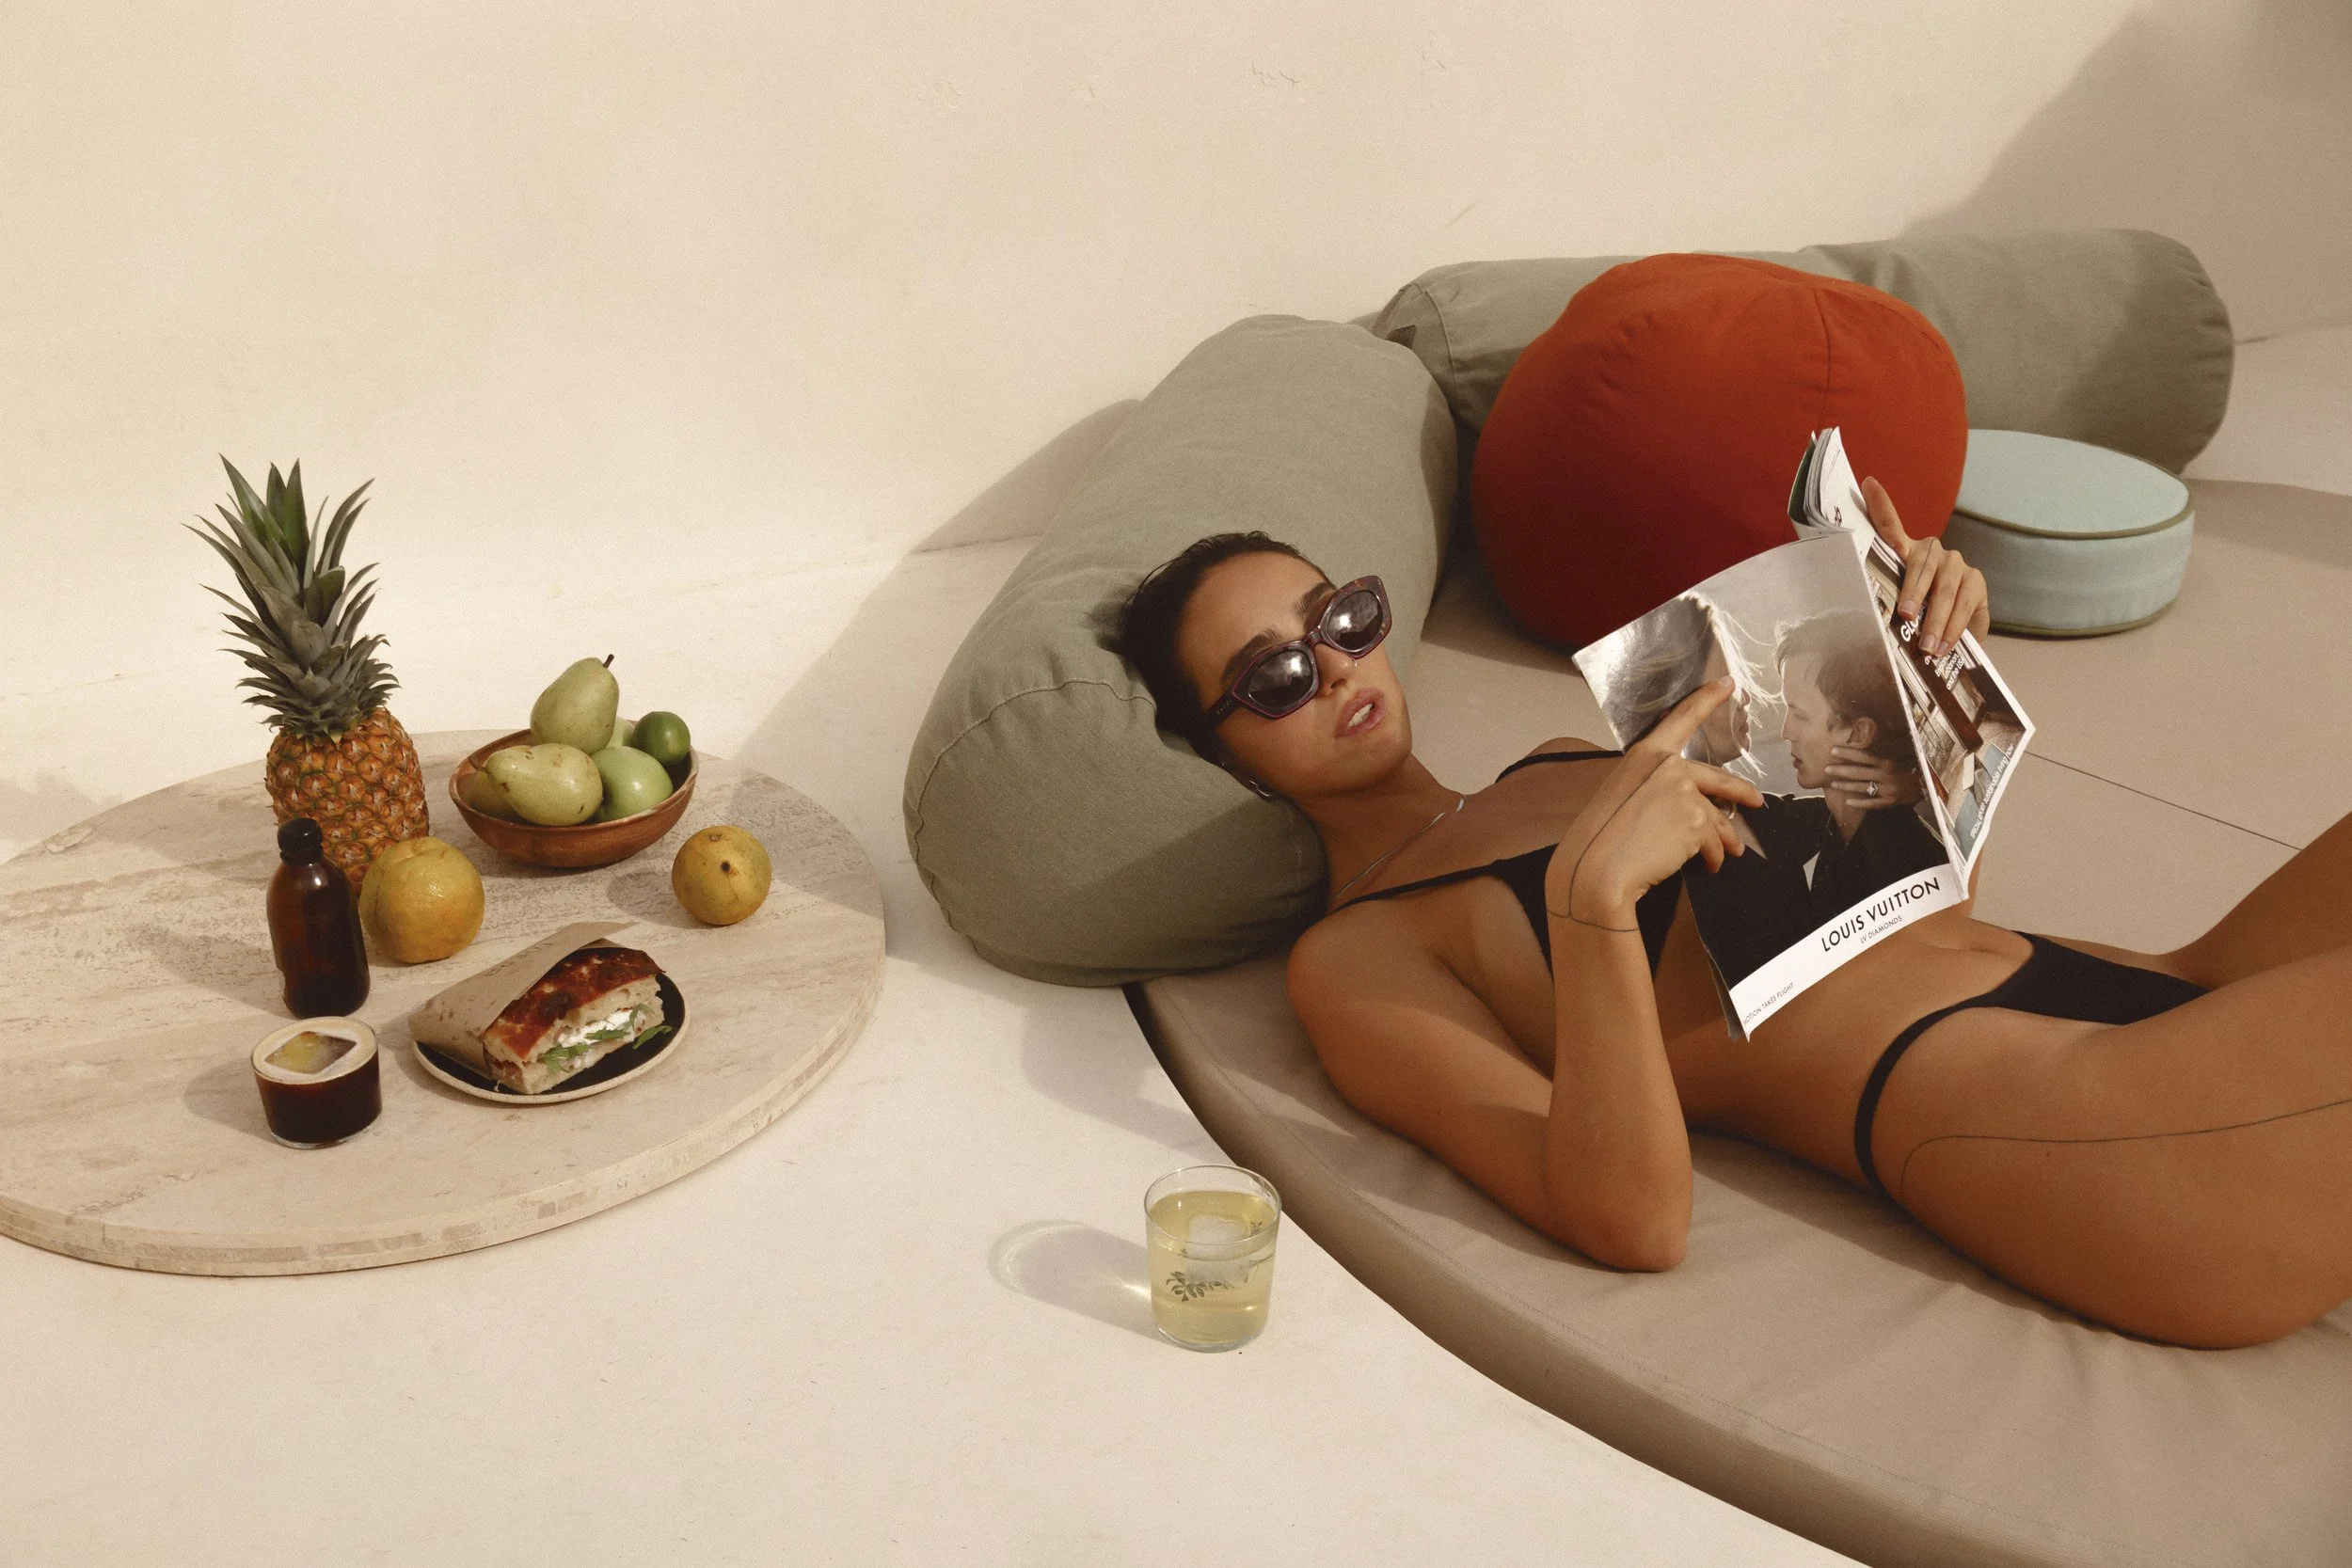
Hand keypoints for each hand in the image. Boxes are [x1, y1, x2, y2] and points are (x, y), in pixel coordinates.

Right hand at [1545, 680, 1765, 926]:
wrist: (1596, 870)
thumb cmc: (1598, 839)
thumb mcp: (1620, 795)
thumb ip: (1651, 786)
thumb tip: (1684, 802)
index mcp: (1645, 754)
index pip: (1682, 718)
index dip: (1707, 699)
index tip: (1726, 684)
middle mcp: (1668, 766)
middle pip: (1717, 778)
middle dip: (1741, 793)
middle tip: (1756, 801)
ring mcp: (1684, 792)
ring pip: (1716, 818)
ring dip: (1725, 839)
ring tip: (1729, 856)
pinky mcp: (1696, 821)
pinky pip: (1714, 841)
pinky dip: (1714, 857)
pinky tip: (1710, 867)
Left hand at [1823, 745, 1923, 812]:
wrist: (1928, 785)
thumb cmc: (1912, 768)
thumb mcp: (1900, 757)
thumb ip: (1883, 753)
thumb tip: (1865, 742)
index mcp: (1888, 763)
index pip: (1864, 756)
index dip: (1848, 753)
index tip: (1833, 750)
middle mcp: (1886, 776)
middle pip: (1859, 773)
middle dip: (1841, 770)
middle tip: (1826, 768)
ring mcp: (1888, 790)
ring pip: (1862, 788)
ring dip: (1846, 786)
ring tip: (1832, 784)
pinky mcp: (1890, 802)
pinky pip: (1872, 803)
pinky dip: (1860, 803)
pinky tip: (1848, 801)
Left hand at [1862, 475, 1989, 656]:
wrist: (1947, 632)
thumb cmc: (1913, 616)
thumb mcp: (1894, 606)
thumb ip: (1884, 598)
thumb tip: (1861, 615)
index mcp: (1905, 552)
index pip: (1890, 527)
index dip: (1881, 505)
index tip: (1869, 482)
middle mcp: (1931, 551)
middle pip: (1922, 566)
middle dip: (1914, 592)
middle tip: (1906, 615)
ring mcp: (1956, 564)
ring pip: (1946, 589)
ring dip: (1936, 620)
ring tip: (1927, 646)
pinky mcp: (1976, 581)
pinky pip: (1965, 604)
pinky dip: (1954, 627)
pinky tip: (1945, 645)